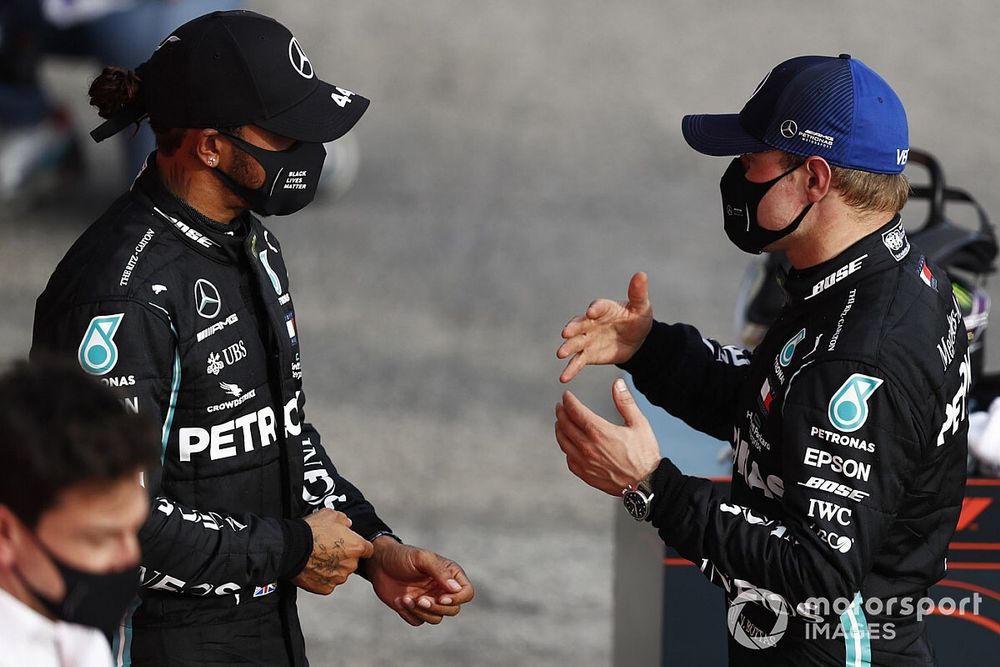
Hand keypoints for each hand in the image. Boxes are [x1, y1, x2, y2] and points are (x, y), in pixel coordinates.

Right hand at [292, 509, 373, 594]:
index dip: (360, 546)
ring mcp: (338, 578)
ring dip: (333, 568)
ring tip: (318, 559)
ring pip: (340, 573)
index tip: (351, 544)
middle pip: (352, 562)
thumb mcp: (331, 515)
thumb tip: (347, 524)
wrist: (292, 547)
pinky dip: (322, 578)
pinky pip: (328, 583)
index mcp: (356, 547)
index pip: (368, 549)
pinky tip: (313, 568)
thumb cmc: (312, 530)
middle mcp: (350, 565)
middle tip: (329, 550)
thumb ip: (344, 520)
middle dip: (344, 557)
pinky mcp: (326, 588)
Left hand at [368, 538, 474, 625]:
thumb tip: (455, 589)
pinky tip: (399, 600)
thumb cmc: (402, 556)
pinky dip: (409, 615)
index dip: (457, 599)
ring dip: (421, 612)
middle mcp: (442, 589)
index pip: (467, 592)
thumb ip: (440, 572)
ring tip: (405, 599)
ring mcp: (429, 600)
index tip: (440, 598)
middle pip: (453, 609)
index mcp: (449, 575)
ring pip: (436, 618)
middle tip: (419, 599)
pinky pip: (419, 622)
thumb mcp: (421, 558)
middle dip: (436, 607)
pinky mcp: (415, 610)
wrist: (379, 563)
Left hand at [555, 378, 661, 495]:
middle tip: (560, 406)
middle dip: (561, 413)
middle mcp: (587, 446)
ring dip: (560, 429)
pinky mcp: (586, 475)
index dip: (568, 401)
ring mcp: (585, 462)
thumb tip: (617, 383)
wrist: (646, 484)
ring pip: (564, 442)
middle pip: (565, 425)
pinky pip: (569, 459)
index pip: (575, 411)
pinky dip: (566, 448)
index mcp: (599, 432)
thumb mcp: (639, 424)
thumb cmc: (644, 454)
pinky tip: (568, 445)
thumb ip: (625, 402)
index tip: (566, 396)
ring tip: (560, 422)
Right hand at [557, 272, 653, 382]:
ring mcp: (588, 339)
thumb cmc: (637, 319)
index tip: (592, 312)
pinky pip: (578, 361)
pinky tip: (564, 377)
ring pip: (575, 343)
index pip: (598, 307)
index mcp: (604, 309)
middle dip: (573, 328)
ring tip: (560, 354)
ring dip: (568, 347)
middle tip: (565, 333)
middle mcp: (591, 323)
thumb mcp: (641, 307)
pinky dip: (570, 369)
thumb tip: (641, 274)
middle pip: (580, 324)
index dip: (595, 309)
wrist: (636, 340)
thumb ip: (638, 292)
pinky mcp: (588, 354)